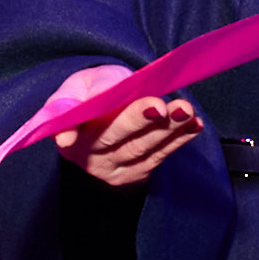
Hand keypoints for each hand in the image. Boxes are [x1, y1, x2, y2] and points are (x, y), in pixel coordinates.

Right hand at [42, 62, 202, 190]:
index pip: (69, 132)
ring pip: (143, 148)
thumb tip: (64, 124)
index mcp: (69, 135)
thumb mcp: (77, 88)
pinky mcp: (141, 171)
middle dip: (137, 120)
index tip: (71, 136)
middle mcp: (91, 157)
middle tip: (158, 106)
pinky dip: (180, 138)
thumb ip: (69, 100)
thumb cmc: (91, 95)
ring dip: (167, 128)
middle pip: (114, 138)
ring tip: (185, 109)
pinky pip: (162, 155)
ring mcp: (117, 168)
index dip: (71, 131)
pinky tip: (194, 124)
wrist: (110, 111)